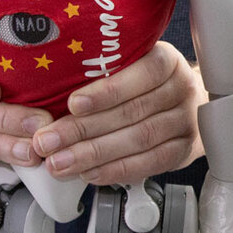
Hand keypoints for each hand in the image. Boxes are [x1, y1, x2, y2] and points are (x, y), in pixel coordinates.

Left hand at [27, 41, 208, 183]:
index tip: (74, 104)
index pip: (143, 73)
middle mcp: (181, 88)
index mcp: (166, 60)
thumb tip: (45, 96)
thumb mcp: (129, 65)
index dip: (108, 90)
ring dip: (95, 154)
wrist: (186, 103)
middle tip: (49, 141)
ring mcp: (185, 121)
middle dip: (85, 129)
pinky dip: (117, 170)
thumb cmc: (145, 82)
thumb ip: (98, 72)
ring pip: (139, 139)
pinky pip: (151, 163)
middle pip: (133, 112)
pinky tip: (91, 172)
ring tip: (61, 161)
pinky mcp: (184, 149)